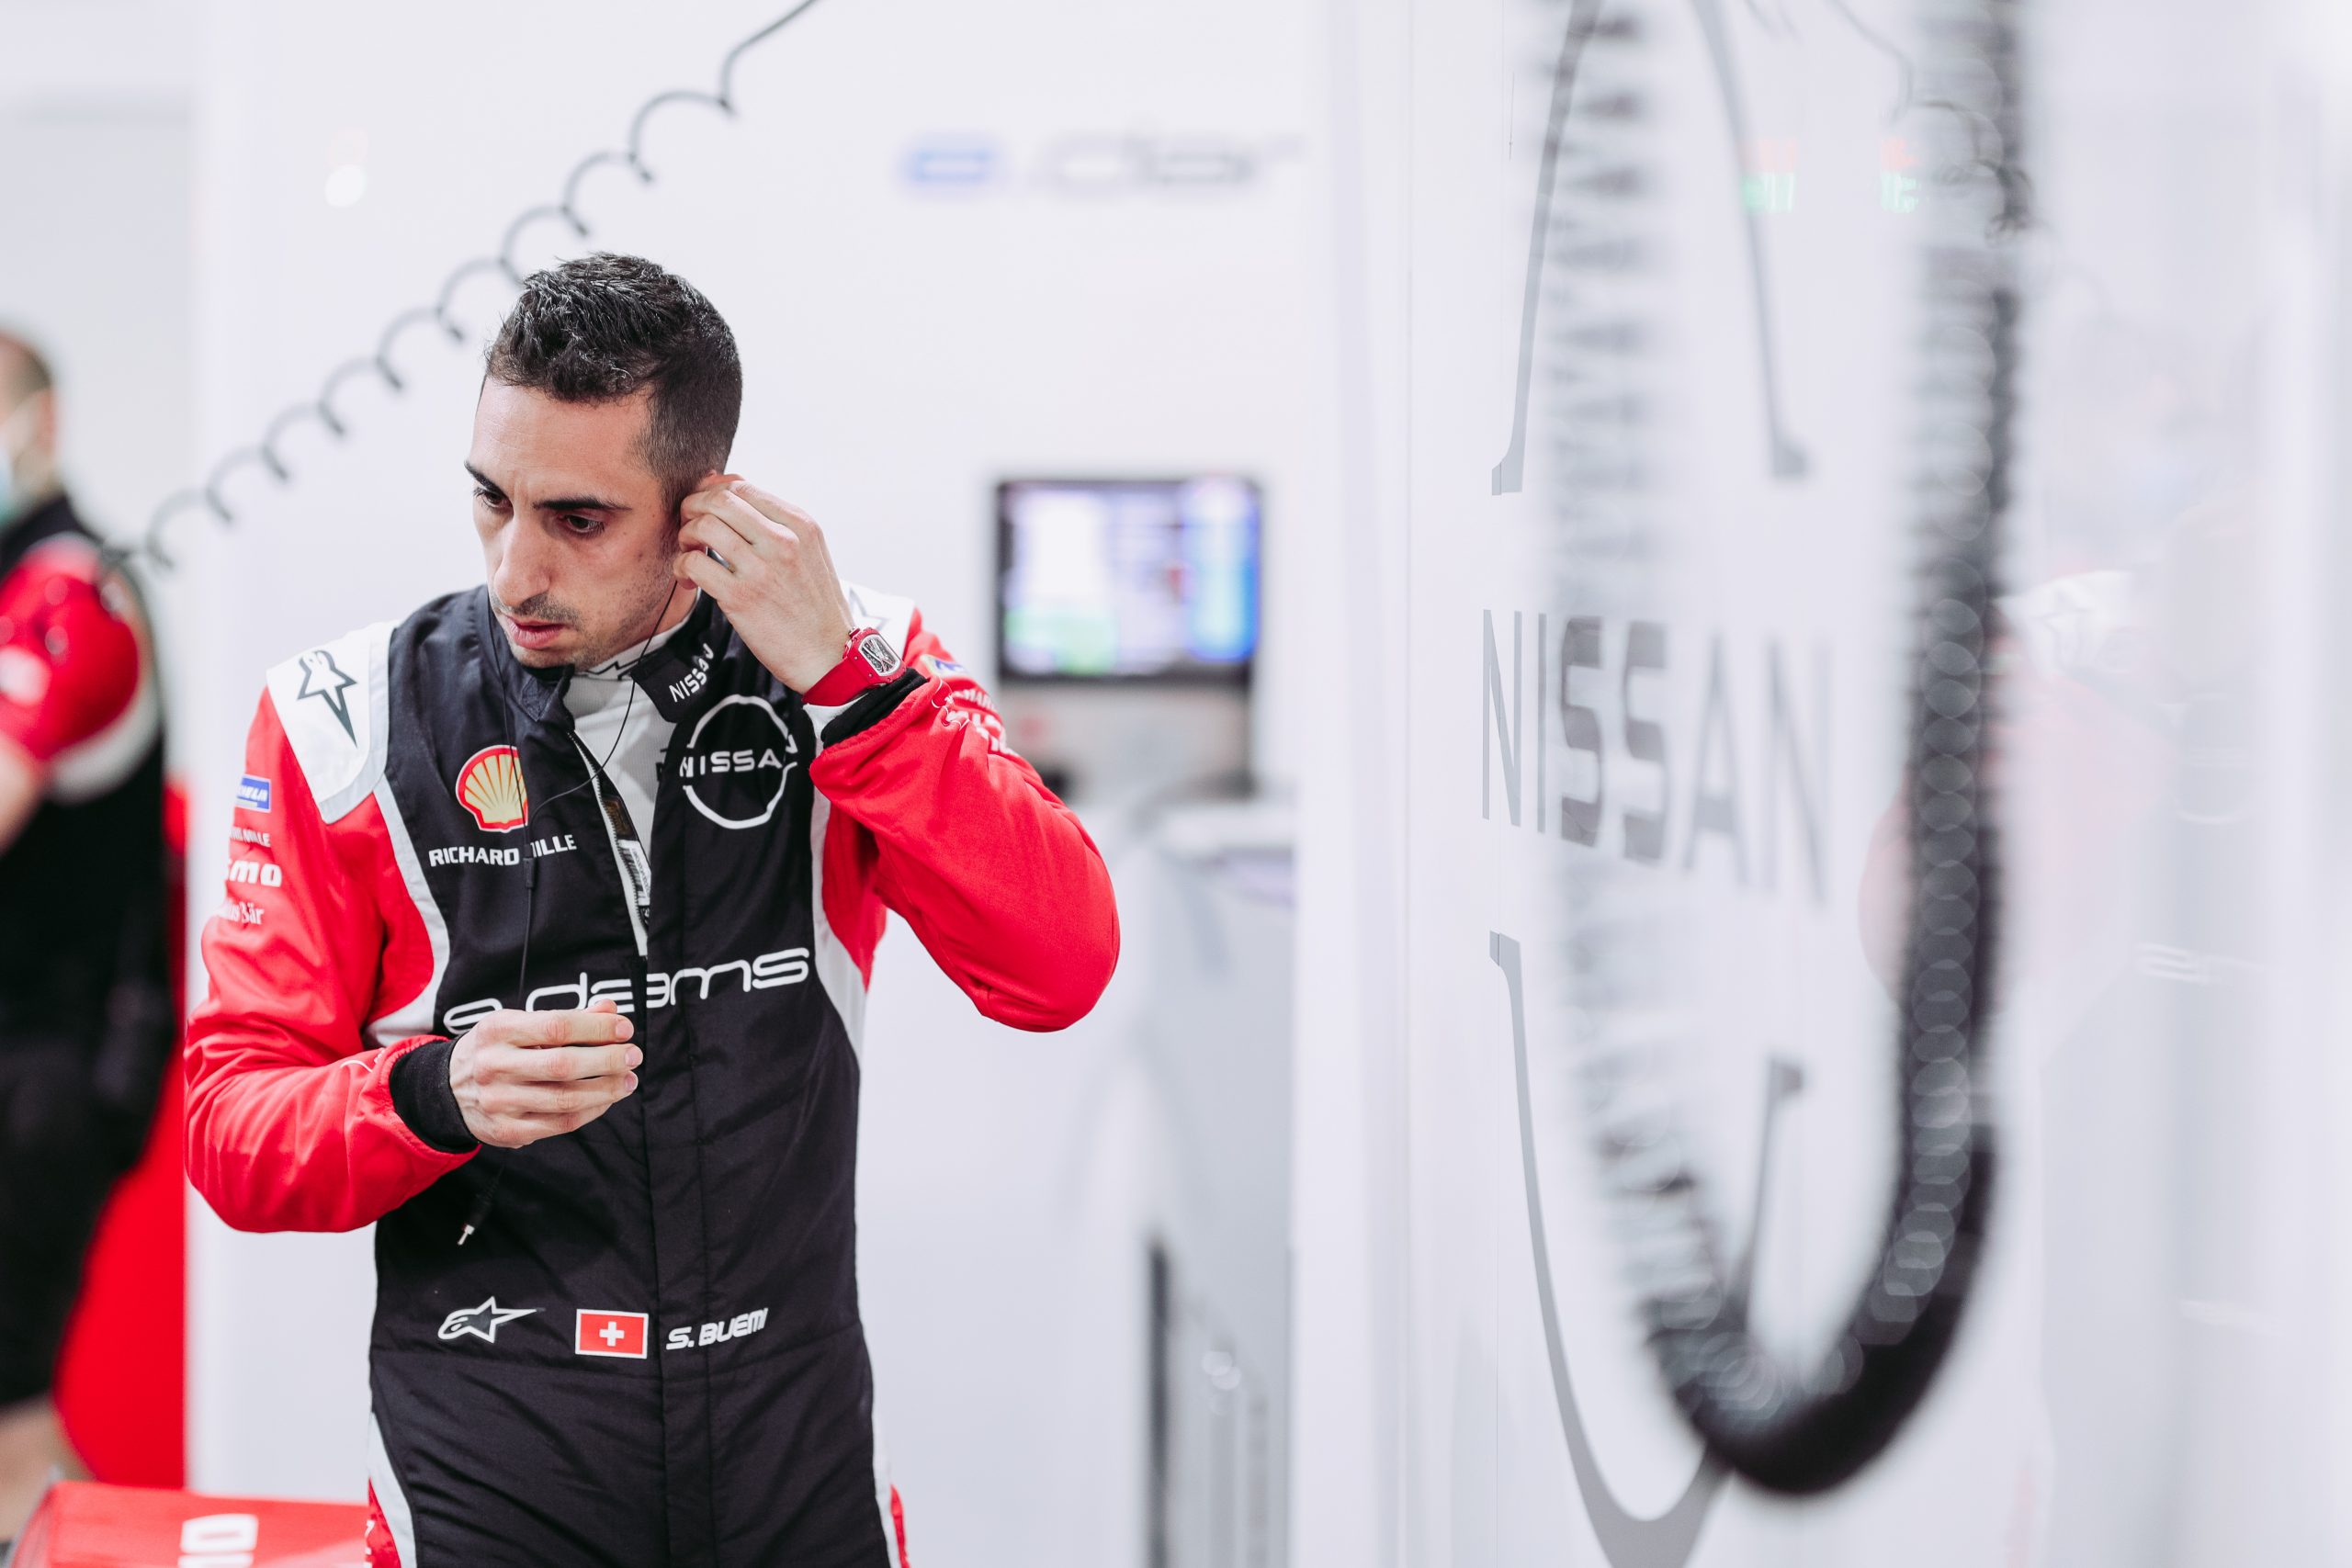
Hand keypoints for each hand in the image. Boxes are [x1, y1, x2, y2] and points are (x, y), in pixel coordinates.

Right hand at [448, 998, 640, 1148]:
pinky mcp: (506, 1131)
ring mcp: (498, 1102)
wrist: (447, 1088)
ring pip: (565, 1099)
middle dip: (607, 1060)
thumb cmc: (497, 1049)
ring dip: (606, 1089)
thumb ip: (567, 1018)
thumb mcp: (521, 1024)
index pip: (557, 1026)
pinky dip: (591, 1111)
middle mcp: (494, 1066)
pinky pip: (560, 1125)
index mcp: (498, 1030)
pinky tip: (606, 1099)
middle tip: (634, 1055)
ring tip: (628, 1080)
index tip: (625, 1028)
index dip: (597, 1027)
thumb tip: (611, 1010)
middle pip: (563, 1065)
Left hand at [675, 476, 855, 692]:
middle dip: (693, 508)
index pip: (743, 487)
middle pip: (719, 499)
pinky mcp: (741, 597)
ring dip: (685, 536)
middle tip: (690, 528)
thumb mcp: (810, 554)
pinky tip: (690, 578)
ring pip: (703, 526)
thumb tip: (730, 491)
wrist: (829, 655)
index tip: (704, 510)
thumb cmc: (815, 607)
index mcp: (800, 525)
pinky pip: (694, 562)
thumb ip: (776, 524)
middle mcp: (783, 540)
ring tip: (691, 553)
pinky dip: (682, 566)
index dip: (712, 493)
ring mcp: (762, 568)